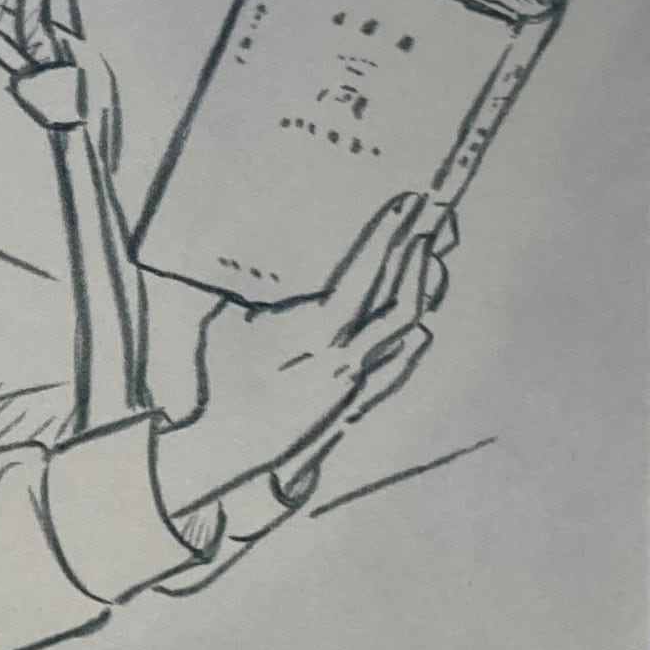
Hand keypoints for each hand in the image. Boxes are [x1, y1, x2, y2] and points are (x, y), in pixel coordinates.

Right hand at [153, 195, 454, 522]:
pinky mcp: (355, 402)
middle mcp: (344, 357)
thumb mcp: (228, 321)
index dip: (388, 237)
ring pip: (407, 331)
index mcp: (313, 331)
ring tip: (429, 260)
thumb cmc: (220, 379)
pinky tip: (422, 326)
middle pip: (399, 300)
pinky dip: (413, 341)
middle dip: (416, 254)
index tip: (405, 204)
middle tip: (429, 220)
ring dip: (421, 292)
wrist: (226, 444)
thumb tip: (262, 254)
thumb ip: (257, 290)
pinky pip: (398, 367)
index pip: (364, 275)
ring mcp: (355, 382)